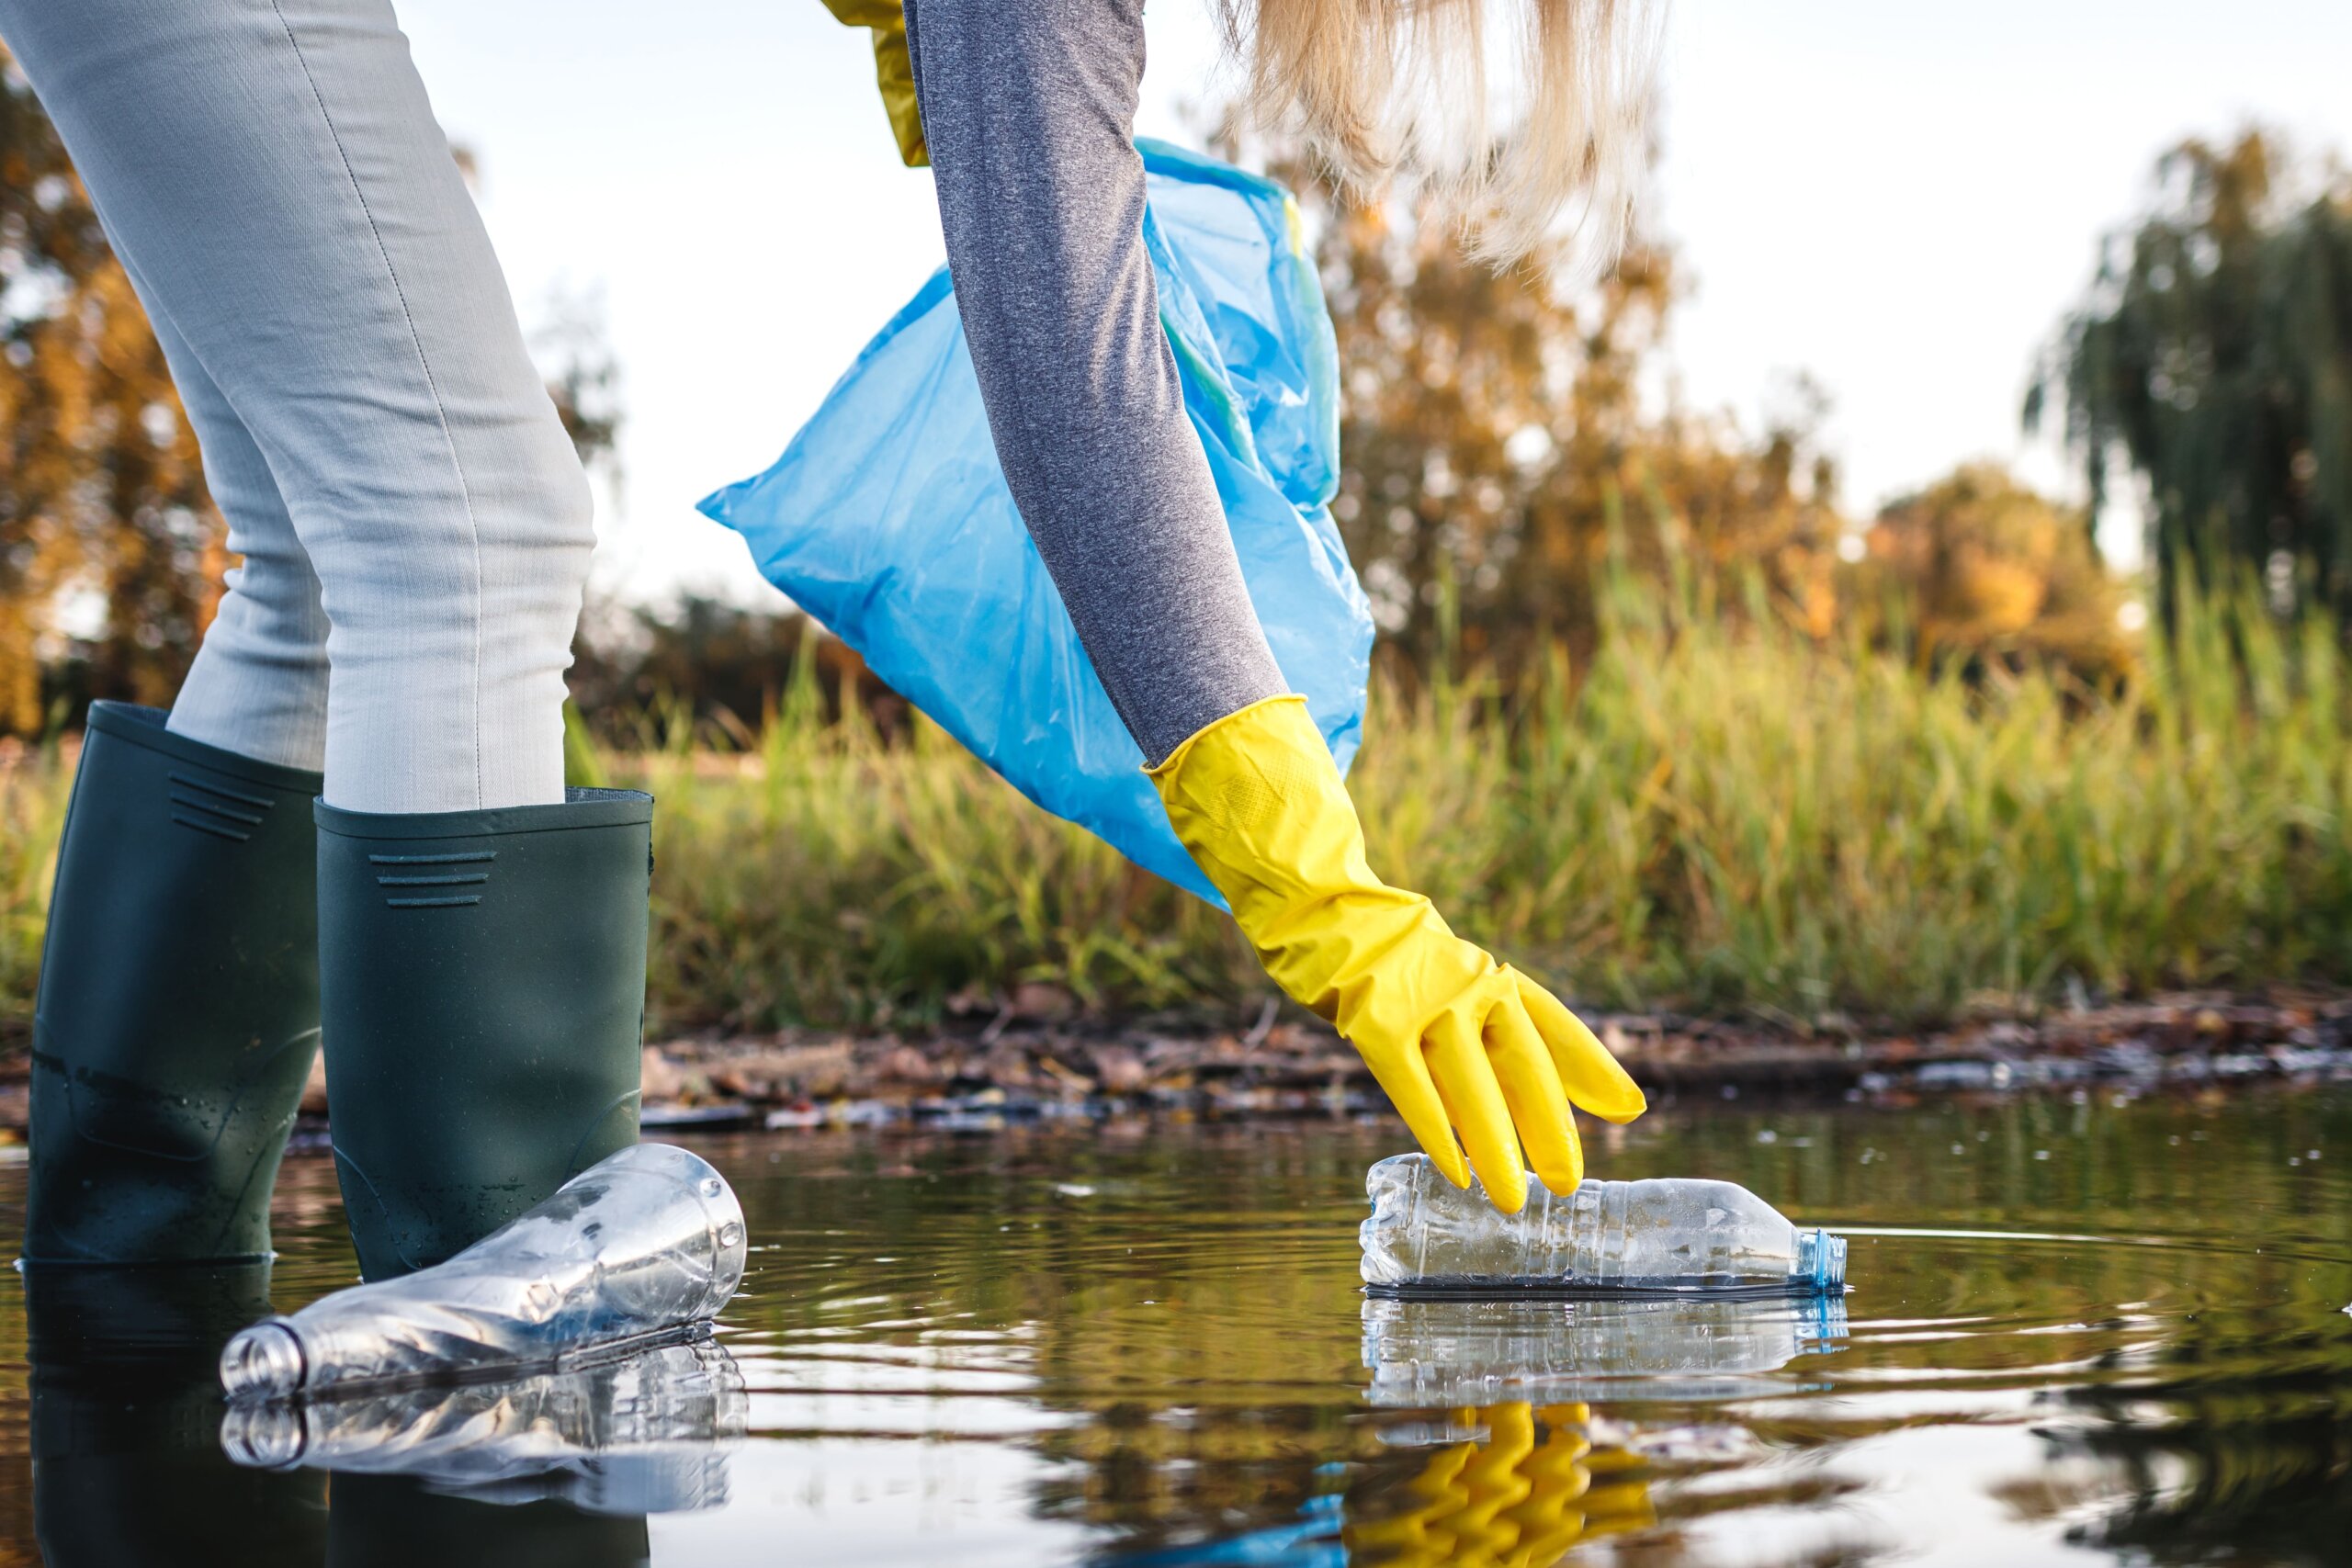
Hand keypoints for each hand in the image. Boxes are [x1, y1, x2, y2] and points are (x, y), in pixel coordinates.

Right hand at [1149, 696, 1644, 1212]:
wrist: (1323, 910)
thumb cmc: (1403, 967)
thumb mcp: (1466, 986)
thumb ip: (1522, 1037)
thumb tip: (1599, 1092)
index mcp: (1495, 978)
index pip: (1554, 1027)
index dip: (1593, 1070)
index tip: (1631, 1111)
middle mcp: (1469, 986)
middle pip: (1522, 1065)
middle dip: (1548, 1128)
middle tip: (1569, 1182)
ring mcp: (1423, 1002)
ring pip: (1470, 1085)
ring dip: (1496, 1147)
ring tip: (1514, 1198)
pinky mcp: (1374, 1021)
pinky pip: (1413, 1086)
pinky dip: (1438, 1131)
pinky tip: (1459, 1171)